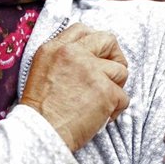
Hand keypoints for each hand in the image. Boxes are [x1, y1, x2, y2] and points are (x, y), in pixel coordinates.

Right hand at [21, 23, 129, 152]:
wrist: (41, 134)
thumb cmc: (40, 111)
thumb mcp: (41, 71)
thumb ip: (62, 57)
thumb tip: (88, 53)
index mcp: (55, 48)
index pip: (83, 29)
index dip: (95, 42)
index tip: (97, 57)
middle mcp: (73, 53)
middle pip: (108, 40)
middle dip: (115, 56)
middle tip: (111, 75)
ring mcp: (91, 71)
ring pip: (120, 71)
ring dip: (115, 87)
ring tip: (100, 102)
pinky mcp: (105, 91)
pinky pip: (123, 97)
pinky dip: (115, 109)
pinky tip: (100, 116)